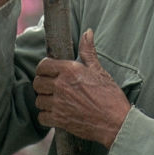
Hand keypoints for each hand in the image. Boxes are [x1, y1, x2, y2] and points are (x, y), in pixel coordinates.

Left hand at [33, 29, 131, 147]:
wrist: (116, 122)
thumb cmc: (109, 95)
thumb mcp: (99, 70)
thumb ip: (88, 51)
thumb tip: (87, 32)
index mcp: (70, 70)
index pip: (43, 65)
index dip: (44, 68)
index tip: (48, 72)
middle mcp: (61, 85)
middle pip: (37, 82)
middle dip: (42, 84)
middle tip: (51, 86)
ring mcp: (59, 103)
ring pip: (38, 100)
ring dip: (44, 100)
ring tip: (54, 99)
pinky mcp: (59, 120)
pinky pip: (42, 117)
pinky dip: (46, 116)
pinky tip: (55, 113)